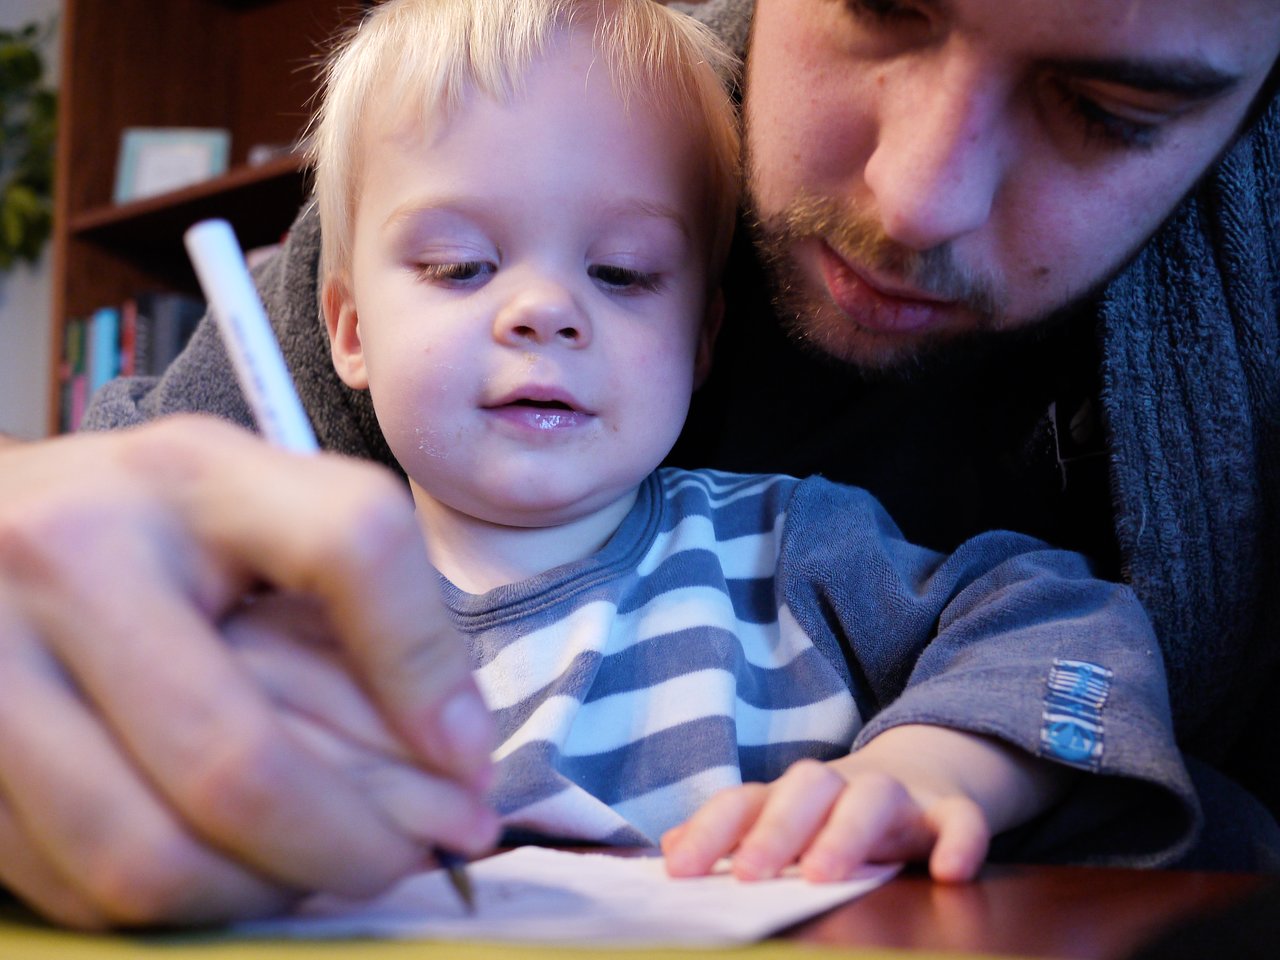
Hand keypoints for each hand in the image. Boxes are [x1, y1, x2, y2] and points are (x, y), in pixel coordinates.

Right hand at [0, 417, 497, 928]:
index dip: (426, 666)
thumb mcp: (262, 513)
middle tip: (417, 859)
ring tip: (326, 873)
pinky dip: (176, 906)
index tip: (469, 759)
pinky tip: (233, 873)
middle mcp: (69, 554)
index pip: (351, 545)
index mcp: (187, 477)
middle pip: (238, 762)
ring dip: (264, 893)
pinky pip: (74, 886)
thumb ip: (366, 605)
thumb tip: (459, 752)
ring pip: (146, 855)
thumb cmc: (154, 526)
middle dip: (352, 844)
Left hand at [662, 725, 1069, 883]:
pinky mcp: (949, 812)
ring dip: (847, 833)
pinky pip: (961, 819)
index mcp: (792, 794)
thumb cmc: (832, 814)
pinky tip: (950, 873)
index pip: (745, 801)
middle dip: (776, 829)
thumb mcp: (782, 822)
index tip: (678, 869)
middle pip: (806, 788)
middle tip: (749, 875)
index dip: (711, 832)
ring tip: (825, 876)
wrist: (919, 776)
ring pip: (873, 797)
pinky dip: (961, 841)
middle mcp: (840, 787)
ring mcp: (898, 797)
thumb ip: (733, 835)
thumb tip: (669, 847)